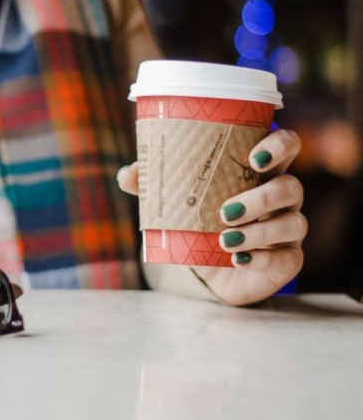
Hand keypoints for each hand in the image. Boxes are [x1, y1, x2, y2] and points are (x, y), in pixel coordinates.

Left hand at [117, 129, 307, 305]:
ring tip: (223, 239)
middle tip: (226, 210)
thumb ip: (152, 185)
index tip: (254, 158)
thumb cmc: (199, 224)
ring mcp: (288, 229)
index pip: (286, 146)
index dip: (279, 146)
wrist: (210, 272)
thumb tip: (126, 174)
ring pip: (293, 223)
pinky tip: (237, 259)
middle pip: (291, 187)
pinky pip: (288, 257)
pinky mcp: (288, 260)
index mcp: (259, 173)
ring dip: (259, 232)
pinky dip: (261, 258)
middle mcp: (280, 198)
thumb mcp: (176, 202)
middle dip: (263, 197)